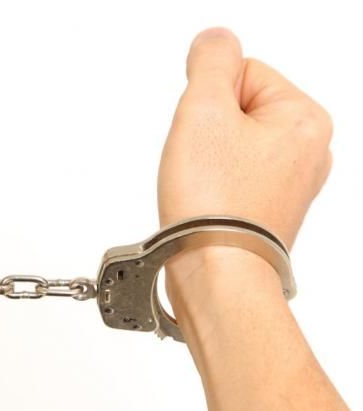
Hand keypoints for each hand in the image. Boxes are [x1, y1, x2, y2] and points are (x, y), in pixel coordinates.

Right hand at [158, 28, 331, 249]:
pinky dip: (210, 182)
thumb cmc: (215, 201)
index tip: (203, 137)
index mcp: (305, 118)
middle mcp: (307, 151)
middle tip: (201, 163)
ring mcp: (288, 184)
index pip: (240, 72)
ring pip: (228, 143)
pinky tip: (206, 201)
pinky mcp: (266, 207)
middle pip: (234, 108)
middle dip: (206, 130)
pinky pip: (229, 174)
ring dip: (204, 158)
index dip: (206, 99)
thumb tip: (215, 40)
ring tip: (202, 186)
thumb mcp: (204, 108)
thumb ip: (211, 60)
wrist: (215, 272)